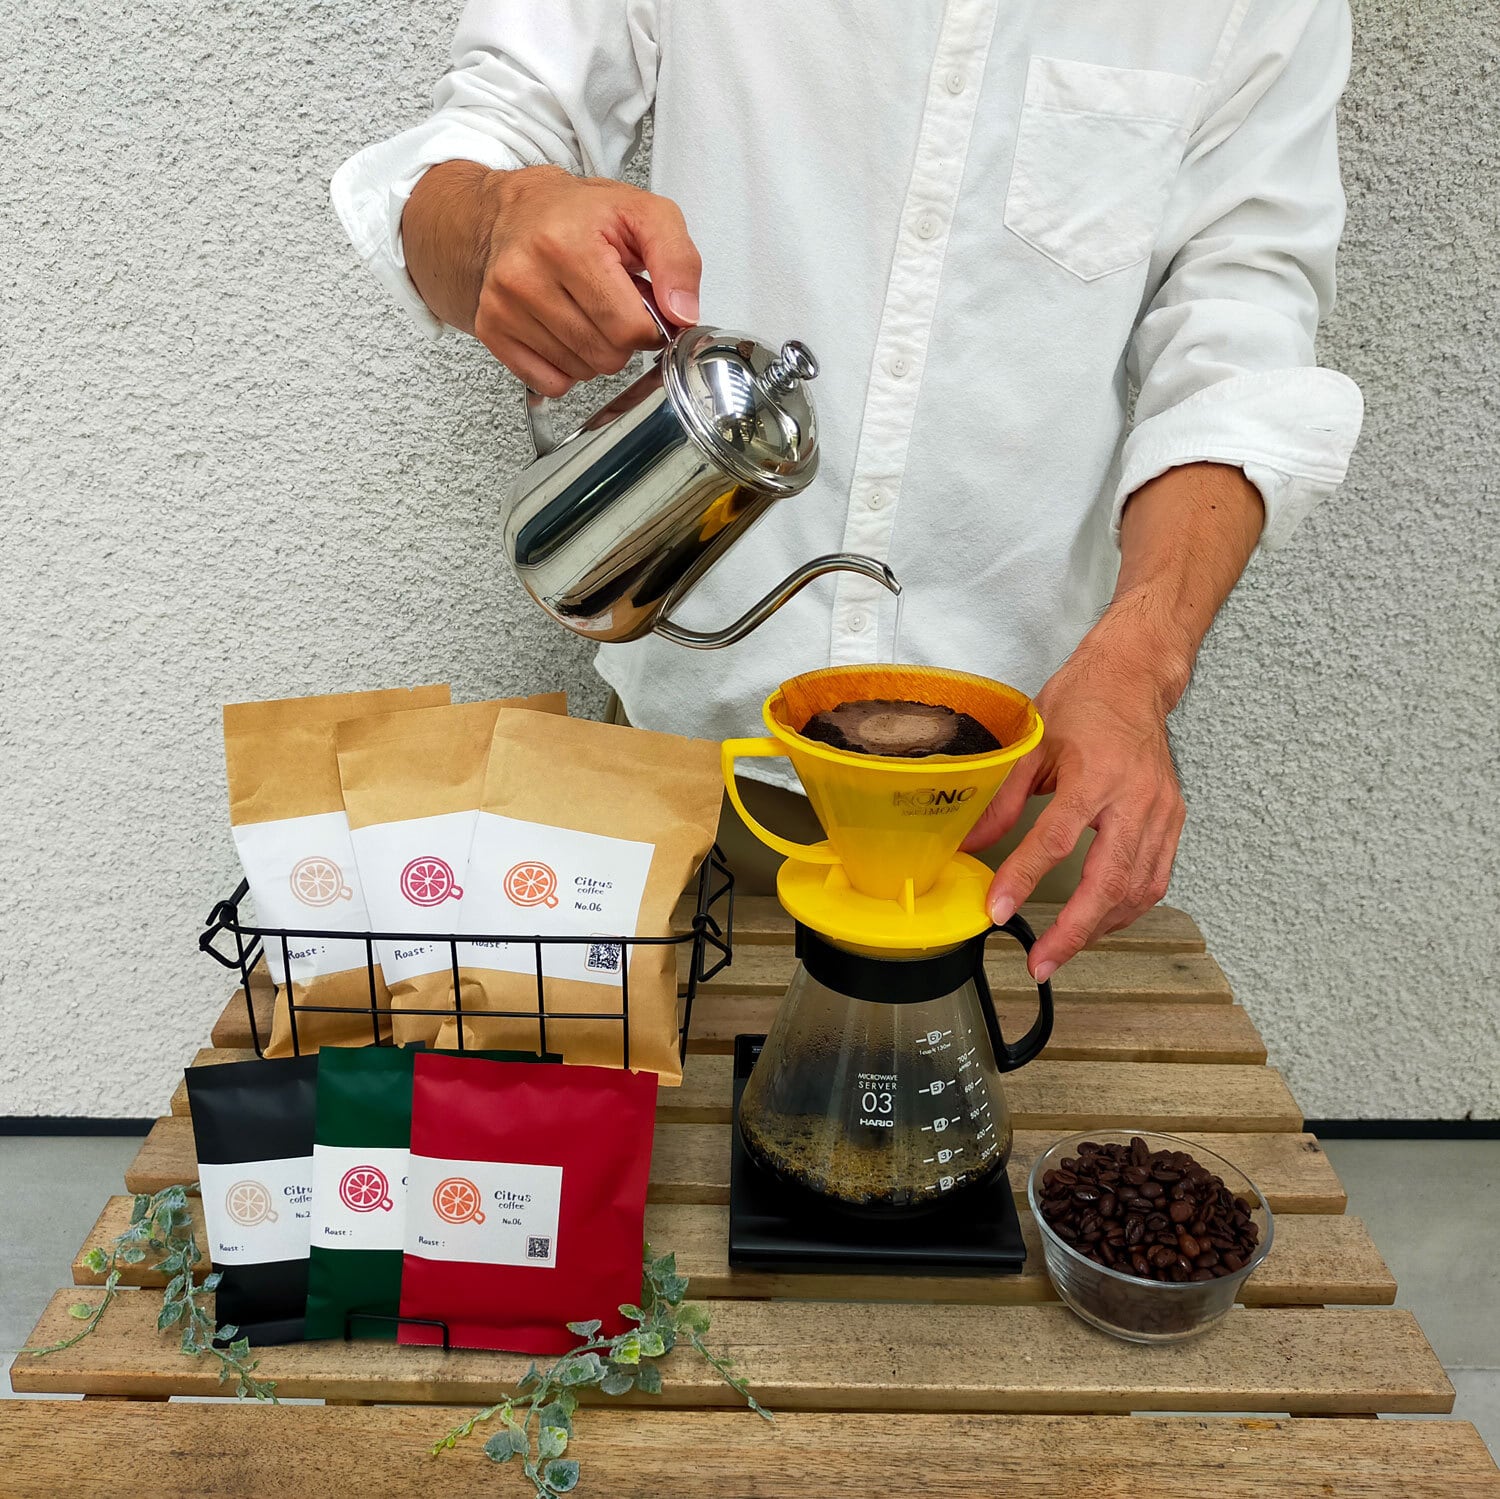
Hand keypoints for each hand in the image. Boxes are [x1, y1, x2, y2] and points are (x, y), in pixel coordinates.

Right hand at [404, 161, 702, 393]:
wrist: (515, 211)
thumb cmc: (580, 214)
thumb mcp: (644, 213)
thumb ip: (678, 260)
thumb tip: (683, 316)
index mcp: (566, 244)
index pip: (629, 328)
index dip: (650, 325)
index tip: (643, 305)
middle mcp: (526, 276)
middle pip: (606, 355)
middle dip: (623, 339)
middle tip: (613, 303)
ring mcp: (503, 307)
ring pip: (581, 372)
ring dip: (596, 351)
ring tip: (587, 309)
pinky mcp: (492, 330)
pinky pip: (550, 383)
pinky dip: (567, 366)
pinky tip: (565, 329)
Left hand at [961, 634, 1186, 983]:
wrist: (1134, 679)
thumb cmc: (1083, 704)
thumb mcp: (1032, 745)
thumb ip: (1003, 799)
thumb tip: (969, 843)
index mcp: (1094, 776)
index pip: (1056, 841)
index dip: (1023, 880)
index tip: (998, 910)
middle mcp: (1135, 800)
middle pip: (1107, 882)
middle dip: (1073, 931)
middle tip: (1040, 962)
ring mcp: (1161, 813)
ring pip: (1137, 890)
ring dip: (1100, 927)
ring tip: (1063, 949)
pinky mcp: (1173, 820)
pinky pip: (1155, 878)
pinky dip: (1127, 908)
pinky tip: (1100, 921)